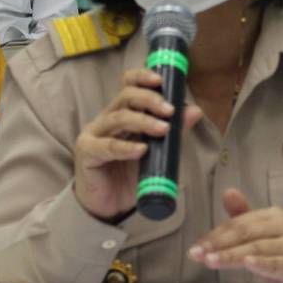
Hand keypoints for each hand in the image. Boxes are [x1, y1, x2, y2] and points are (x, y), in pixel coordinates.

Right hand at [72, 69, 202, 221]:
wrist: (109, 205)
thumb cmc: (130, 174)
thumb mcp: (156, 151)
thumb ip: (173, 131)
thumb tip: (195, 110)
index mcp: (121, 113)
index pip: (127, 85)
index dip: (142, 77)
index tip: (161, 79)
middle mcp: (106, 119)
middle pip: (125, 97)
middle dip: (149, 100)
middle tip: (169, 110)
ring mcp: (94, 135)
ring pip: (118, 119)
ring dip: (143, 122)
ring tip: (163, 129)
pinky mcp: (87, 154)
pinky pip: (107, 147)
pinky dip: (126, 147)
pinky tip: (141, 150)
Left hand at [187, 189, 282, 282]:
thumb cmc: (281, 252)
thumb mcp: (260, 235)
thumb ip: (242, 217)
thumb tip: (228, 192)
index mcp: (272, 215)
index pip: (239, 223)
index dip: (216, 234)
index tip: (197, 246)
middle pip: (247, 233)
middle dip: (219, 244)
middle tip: (198, 254)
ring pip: (258, 248)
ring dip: (232, 255)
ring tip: (212, 261)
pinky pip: (278, 263)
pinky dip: (262, 264)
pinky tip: (247, 264)